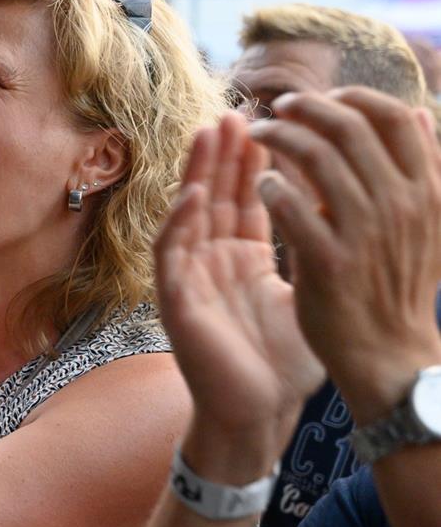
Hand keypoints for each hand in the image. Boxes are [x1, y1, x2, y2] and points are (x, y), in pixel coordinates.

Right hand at [156, 113, 322, 469]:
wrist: (259, 415)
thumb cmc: (283, 364)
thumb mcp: (310, 294)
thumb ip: (319, 252)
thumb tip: (352, 214)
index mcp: (243, 259)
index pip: (248, 198)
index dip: (256, 161)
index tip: (271, 122)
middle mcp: (213, 262)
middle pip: (216, 196)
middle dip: (225, 153)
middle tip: (238, 111)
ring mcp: (191, 279)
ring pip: (189, 215)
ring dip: (197, 174)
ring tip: (209, 133)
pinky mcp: (177, 302)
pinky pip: (173, 255)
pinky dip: (180, 223)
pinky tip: (194, 194)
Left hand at [251, 88, 440, 421]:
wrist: (390, 353)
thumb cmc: (399, 283)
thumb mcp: (428, 223)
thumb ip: (422, 169)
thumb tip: (418, 113)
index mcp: (427, 190)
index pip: (394, 118)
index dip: (355, 98)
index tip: (326, 98)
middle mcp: (401, 205)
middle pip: (350, 129)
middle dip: (308, 110)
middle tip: (278, 109)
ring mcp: (366, 232)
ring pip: (316, 159)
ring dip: (280, 139)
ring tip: (258, 137)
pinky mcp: (328, 261)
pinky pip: (291, 206)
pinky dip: (272, 187)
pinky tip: (261, 185)